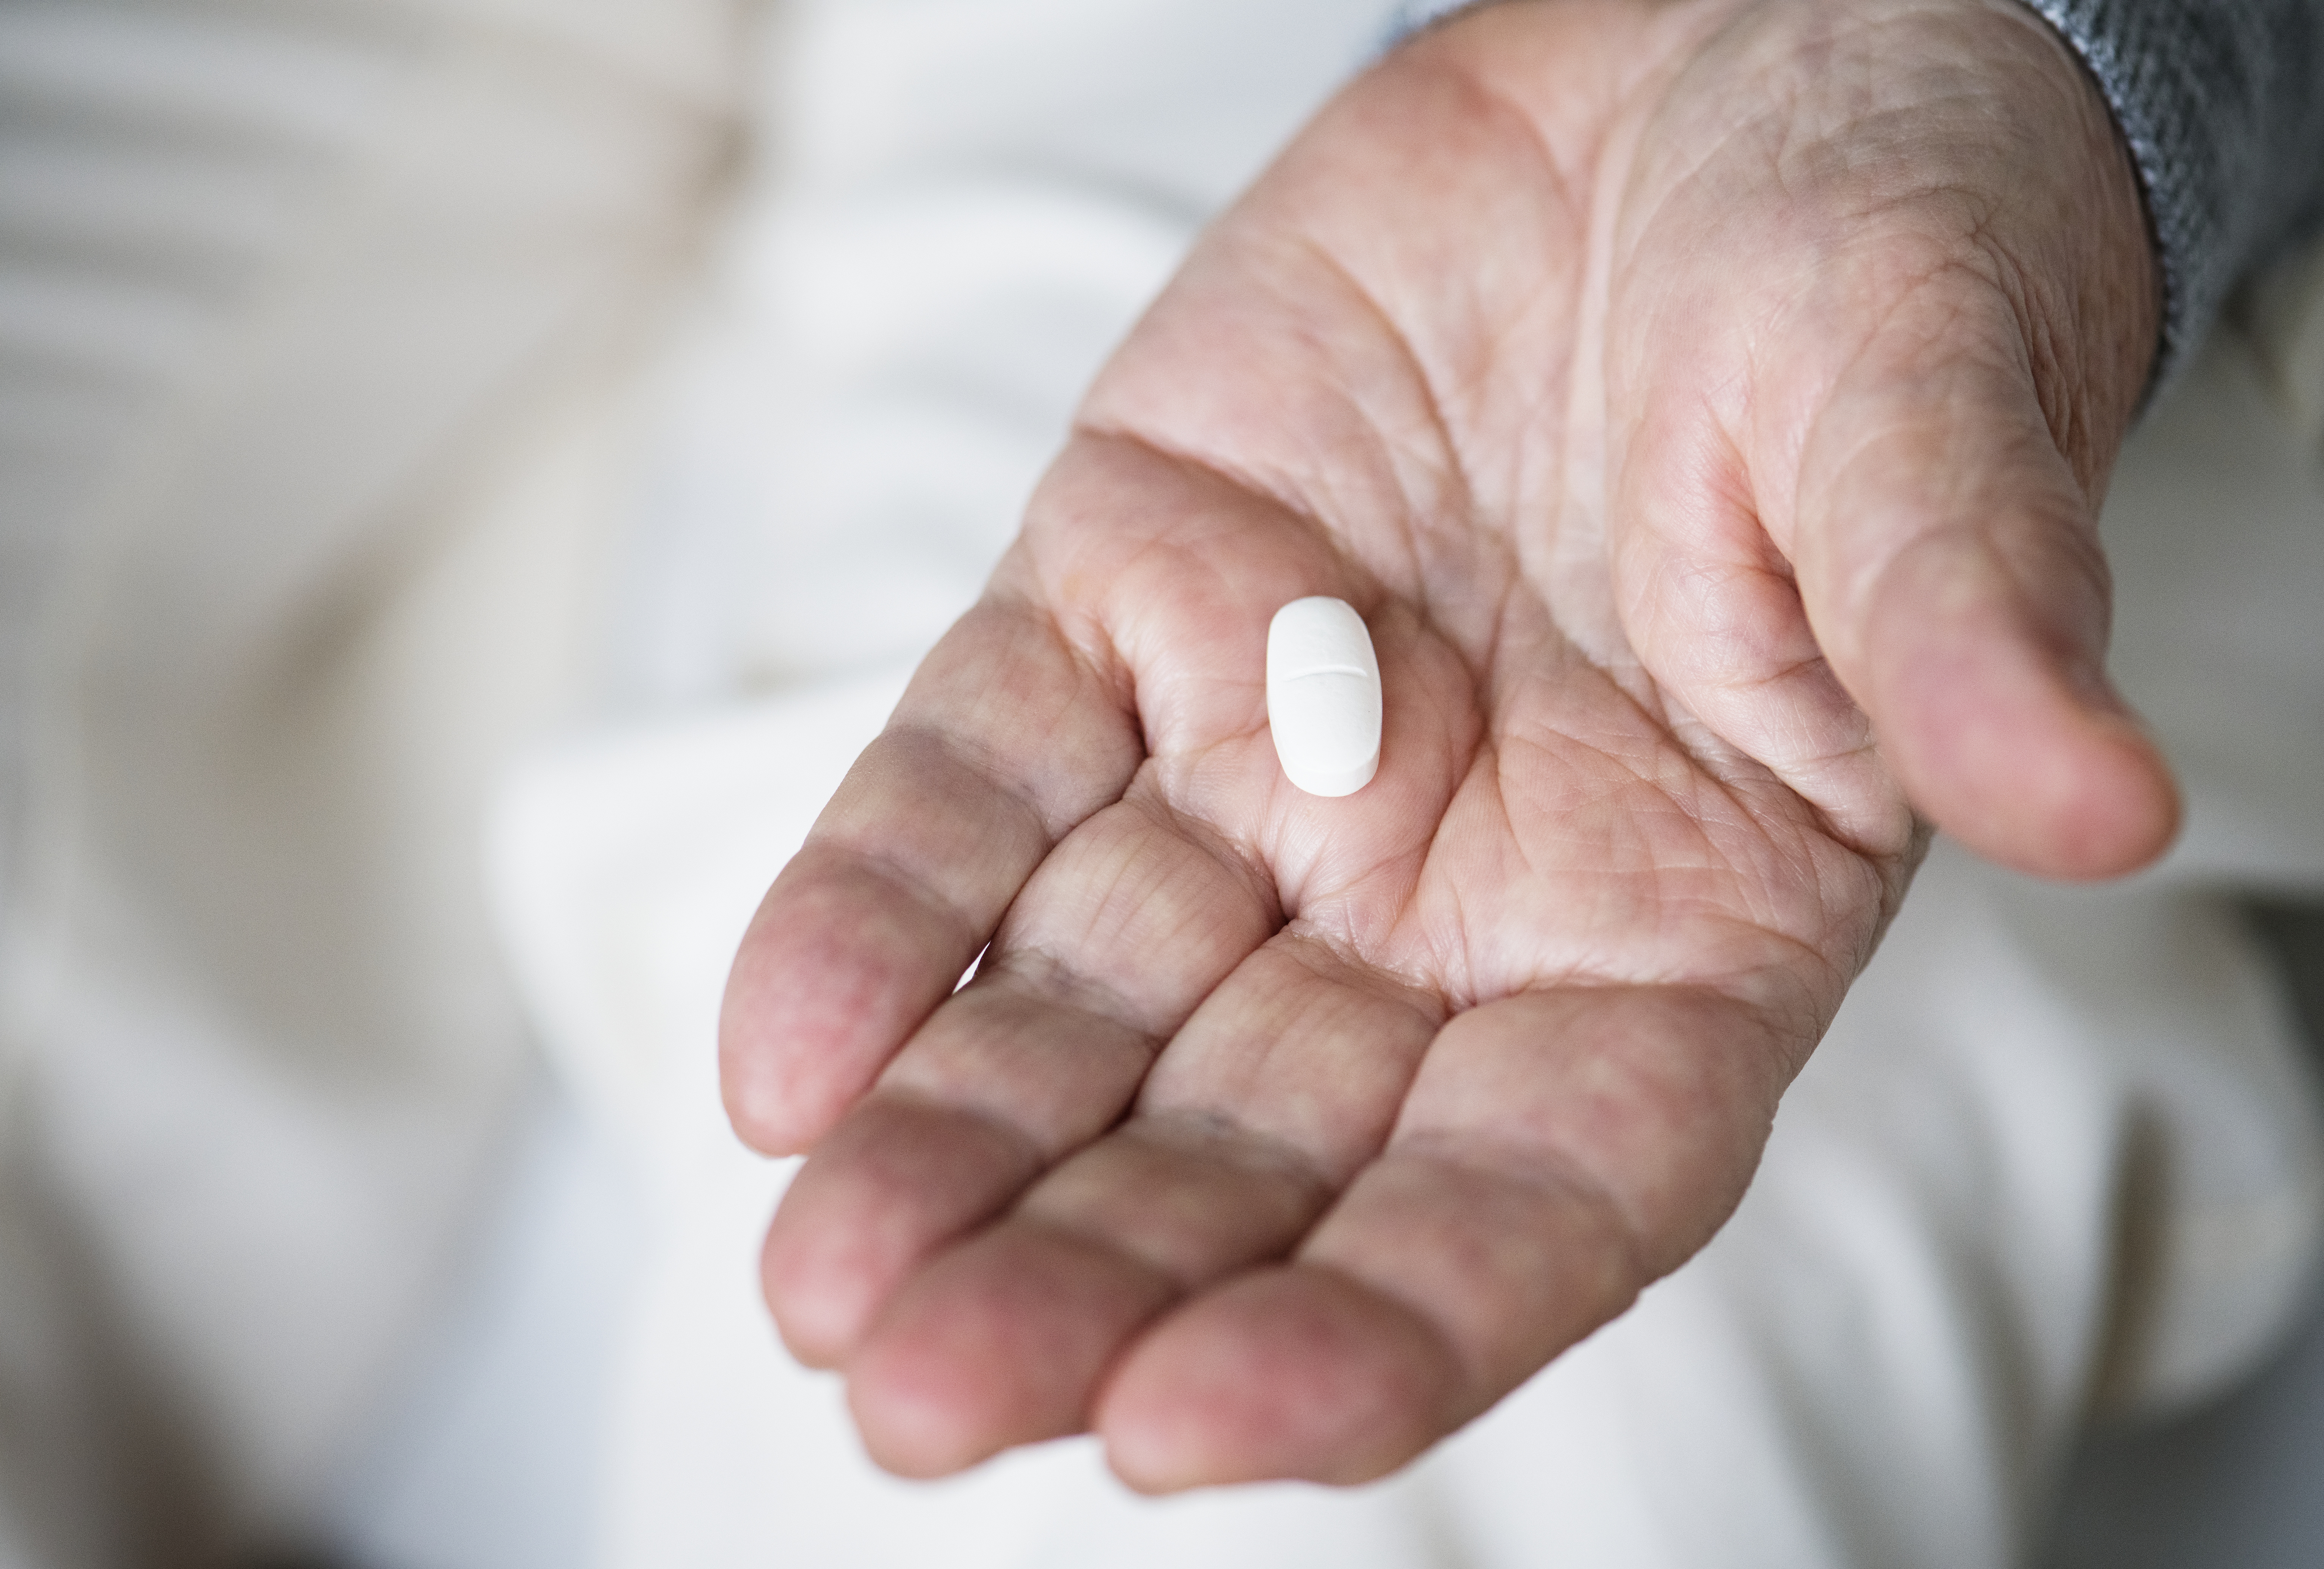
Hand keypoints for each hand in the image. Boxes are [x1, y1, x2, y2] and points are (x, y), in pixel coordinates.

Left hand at [721, 0, 2170, 1489]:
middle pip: (1260, 1145)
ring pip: (1086, 1003)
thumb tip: (2098, 790)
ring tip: (820, 1284)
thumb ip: (1962, 624)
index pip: (1530, 1194)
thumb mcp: (1931, 429)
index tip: (1200, 1425)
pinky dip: (882, 908)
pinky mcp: (1127, 601)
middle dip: (1094, 1276)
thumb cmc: (1875, 272)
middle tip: (914, 1397)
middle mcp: (1448, 893)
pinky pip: (978, 784)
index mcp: (1672, 924)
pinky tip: (786, 1052)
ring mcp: (1268, 760)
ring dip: (950, 1144)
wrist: (1708, 76)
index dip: (1384, 1323)